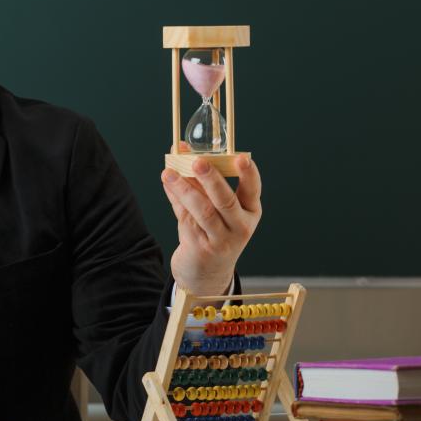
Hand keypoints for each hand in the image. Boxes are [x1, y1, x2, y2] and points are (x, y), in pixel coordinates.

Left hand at [162, 145, 261, 296]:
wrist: (205, 273)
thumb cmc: (211, 231)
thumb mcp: (212, 206)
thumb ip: (197, 178)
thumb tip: (181, 147)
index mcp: (250, 212)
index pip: (253, 191)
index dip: (249, 174)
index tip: (241, 157)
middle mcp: (241, 226)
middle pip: (226, 200)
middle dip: (211, 179)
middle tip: (197, 162)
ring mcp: (222, 240)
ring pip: (202, 210)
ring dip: (184, 189)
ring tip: (168, 172)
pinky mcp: (202, 248)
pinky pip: (186, 219)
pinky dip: (175, 198)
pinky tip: (167, 183)